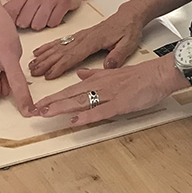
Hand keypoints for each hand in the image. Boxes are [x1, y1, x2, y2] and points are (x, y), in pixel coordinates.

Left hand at [3, 0, 86, 30]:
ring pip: (38, 25)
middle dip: (28, 24)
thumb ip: (14, 7)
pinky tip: (54, 16)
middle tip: (34, 18)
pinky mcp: (64, 2)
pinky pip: (53, 23)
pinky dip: (53, 23)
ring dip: (41, 25)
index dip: (11, 23)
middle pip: (24, 22)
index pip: (10, 12)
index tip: (14, 24)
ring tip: (43, 18)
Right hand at [28, 4, 142, 79]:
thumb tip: (108, 66)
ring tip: (31, 64)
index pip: (74, 55)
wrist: (129, 16)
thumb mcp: (129, 44)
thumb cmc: (129, 30)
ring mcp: (80, 36)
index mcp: (94, 41)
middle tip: (33, 72)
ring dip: (45, 55)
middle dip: (46, 62)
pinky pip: (61, 41)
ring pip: (59, 46)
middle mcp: (84, 37)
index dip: (60, 66)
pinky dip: (49, 46)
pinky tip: (40, 51)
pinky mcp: (80, 35)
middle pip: (62, 51)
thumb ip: (118, 55)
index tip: (48, 75)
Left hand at [34, 58, 178, 124]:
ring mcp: (110, 94)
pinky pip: (101, 111)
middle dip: (51, 103)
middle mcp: (100, 85)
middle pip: (71, 95)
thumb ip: (94, 75)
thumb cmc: (140, 76)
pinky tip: (75, 121)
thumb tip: (79, 75)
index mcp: (98, 79)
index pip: (71, 89)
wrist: (159, 74)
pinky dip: (87, 116)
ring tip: (46, 114)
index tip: (38, 104)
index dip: (53, 97)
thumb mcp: (113, 72)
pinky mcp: (121, 103)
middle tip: (32, 112)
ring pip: (81, 101)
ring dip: (62, 108)